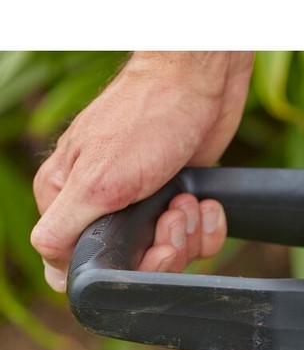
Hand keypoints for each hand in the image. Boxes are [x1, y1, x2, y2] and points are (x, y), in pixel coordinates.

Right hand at [30, 51, 253, 290]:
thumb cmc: (146, 118)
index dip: (127, 267)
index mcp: (69, 202)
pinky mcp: (178, 201)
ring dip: (189, 232)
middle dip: (166, 247)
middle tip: (174, 213)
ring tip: (187, 199)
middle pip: (137, 265)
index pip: (87, 265)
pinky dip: (208, 225)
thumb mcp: (96, 180)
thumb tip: (49, 265)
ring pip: (171, 254)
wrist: (200, 82)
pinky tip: (206, 202)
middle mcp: (104, 206)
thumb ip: (65, 226)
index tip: (151, 246)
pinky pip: (197, 239)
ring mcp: (144, 205)